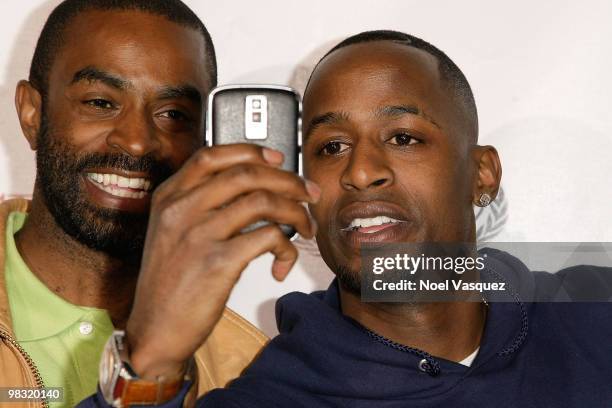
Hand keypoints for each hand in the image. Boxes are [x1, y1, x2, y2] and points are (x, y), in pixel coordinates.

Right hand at [125, 144, 318, 378]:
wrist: (154, 330)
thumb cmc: (169, 284)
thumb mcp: (172, 233)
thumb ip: (202, 205)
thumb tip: (255, 190)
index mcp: (169, 197)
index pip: (212, 155)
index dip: (251, 151)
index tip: (278, 159)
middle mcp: (181, 209)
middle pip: (247, 173)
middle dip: (289, 180)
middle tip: (309, 194)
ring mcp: (198, 233)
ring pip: (264, 201)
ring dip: (296, 213)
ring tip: (306, 228)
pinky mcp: (217, 262)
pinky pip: (269, 238)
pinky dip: (286, 249)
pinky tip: (282, 264)